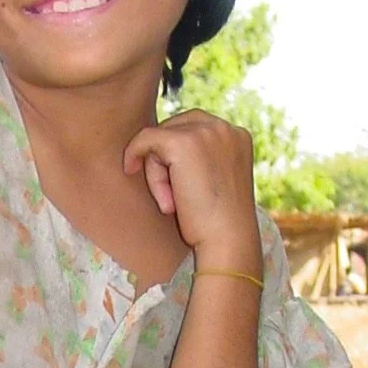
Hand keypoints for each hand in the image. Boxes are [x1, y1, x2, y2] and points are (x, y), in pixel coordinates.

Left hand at [122, 109, 260, 269]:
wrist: (227, 240)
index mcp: (236, 135)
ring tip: (171, 204)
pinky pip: (145, 138)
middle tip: (172, 200)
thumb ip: (202, 161)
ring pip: (161, 138)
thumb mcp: (215, 182)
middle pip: (176, 128)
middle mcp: (224, 127)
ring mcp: (206, 132)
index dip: (177, 156)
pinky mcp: (183, 144)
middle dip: (165, 160)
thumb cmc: (218, 224)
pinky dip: (135, 155)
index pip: (194, 128)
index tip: (178, 190)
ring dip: (156, 170)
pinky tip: (131, 171)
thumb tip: (165, 152)